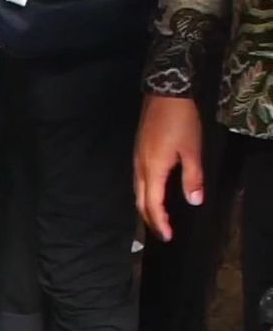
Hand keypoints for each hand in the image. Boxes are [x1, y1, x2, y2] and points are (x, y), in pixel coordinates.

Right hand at [134, 95, 203, 242]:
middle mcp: (140, 169)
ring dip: (146, 208)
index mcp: (153, 170)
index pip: (153, 205)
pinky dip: (145, 195)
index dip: (161, 222)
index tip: (168, 236)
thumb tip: (194, 202)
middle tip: (162, 233)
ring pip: (137, 192)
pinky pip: (138, 182)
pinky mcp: (139, 153)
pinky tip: (154, 194)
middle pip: (140, 202)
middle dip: (150, 220)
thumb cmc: (181, 121)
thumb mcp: (192, 150)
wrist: (165, 94)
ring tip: (158, 218)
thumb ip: (192, 177)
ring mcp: (137, 160)